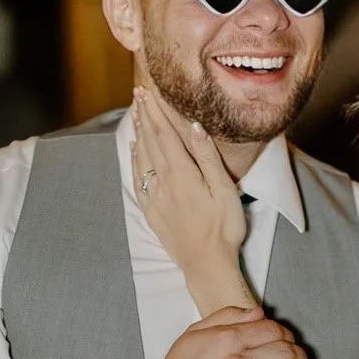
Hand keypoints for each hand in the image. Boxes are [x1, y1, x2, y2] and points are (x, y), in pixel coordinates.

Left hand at [131, 85, 249, 312]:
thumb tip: (195, 126)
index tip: (146, 92)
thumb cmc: (223, 228)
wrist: (206, 265)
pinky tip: (134, 150)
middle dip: (144, 116)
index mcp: (182, 174)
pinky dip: (134, 160)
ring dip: (138, 134)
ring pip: (141, 158)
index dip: (155, 112)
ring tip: (136, 115)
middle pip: (150, 142)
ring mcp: (154, 198)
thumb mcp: (224, 190)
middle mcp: (163, 183)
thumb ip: (208, 157)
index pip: (164, 134)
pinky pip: (137, 179)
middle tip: (137, 95)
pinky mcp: (152, 212)